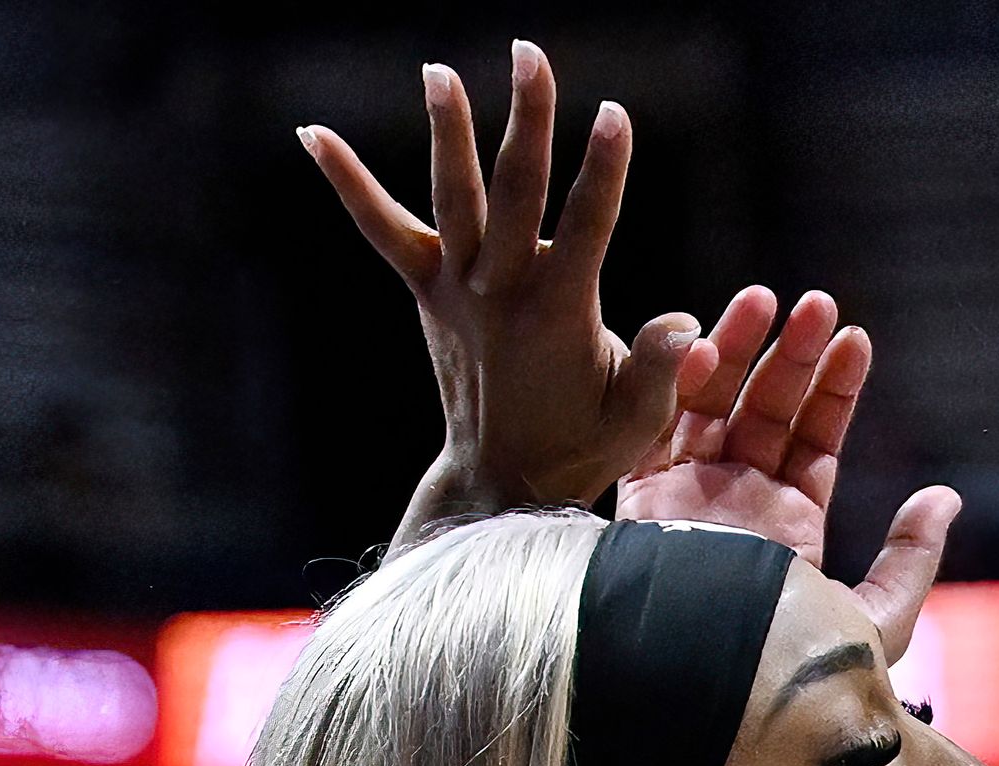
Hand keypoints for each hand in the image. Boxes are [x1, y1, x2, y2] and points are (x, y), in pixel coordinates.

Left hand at [304, 42, 693, 515]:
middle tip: (531, 55)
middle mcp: (502, 291)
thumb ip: (663, 369)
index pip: (586, 224)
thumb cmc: (582, 444)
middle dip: (528, 119)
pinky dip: (348, 182)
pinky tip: (311, 133)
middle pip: (516, 190)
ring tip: (439, 70)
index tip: (614, 115)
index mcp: (560, 314)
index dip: (603, 168)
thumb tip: (687, 324)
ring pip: (453, 197)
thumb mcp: (638, 419)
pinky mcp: (427, 291)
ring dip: (448, 131)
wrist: (501, 477)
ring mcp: (458, 288)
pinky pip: (382, 229)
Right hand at [618, 289, 964, 660]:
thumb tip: (948, 496)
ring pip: (711, 406)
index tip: (856, 339)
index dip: (835, 389)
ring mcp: (688, 498)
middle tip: (816, 302)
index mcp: (791, 525)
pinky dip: (670, 388)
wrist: (715, 705)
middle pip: (765, 410)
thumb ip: (909, 560)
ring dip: (736, 350)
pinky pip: (652, 432)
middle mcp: (738, 504)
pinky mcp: (642, 506)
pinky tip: (698, 344)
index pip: (815, 439)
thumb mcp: (872, 624)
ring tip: (765, 300)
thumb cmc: (795, 680)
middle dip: (791, 355)